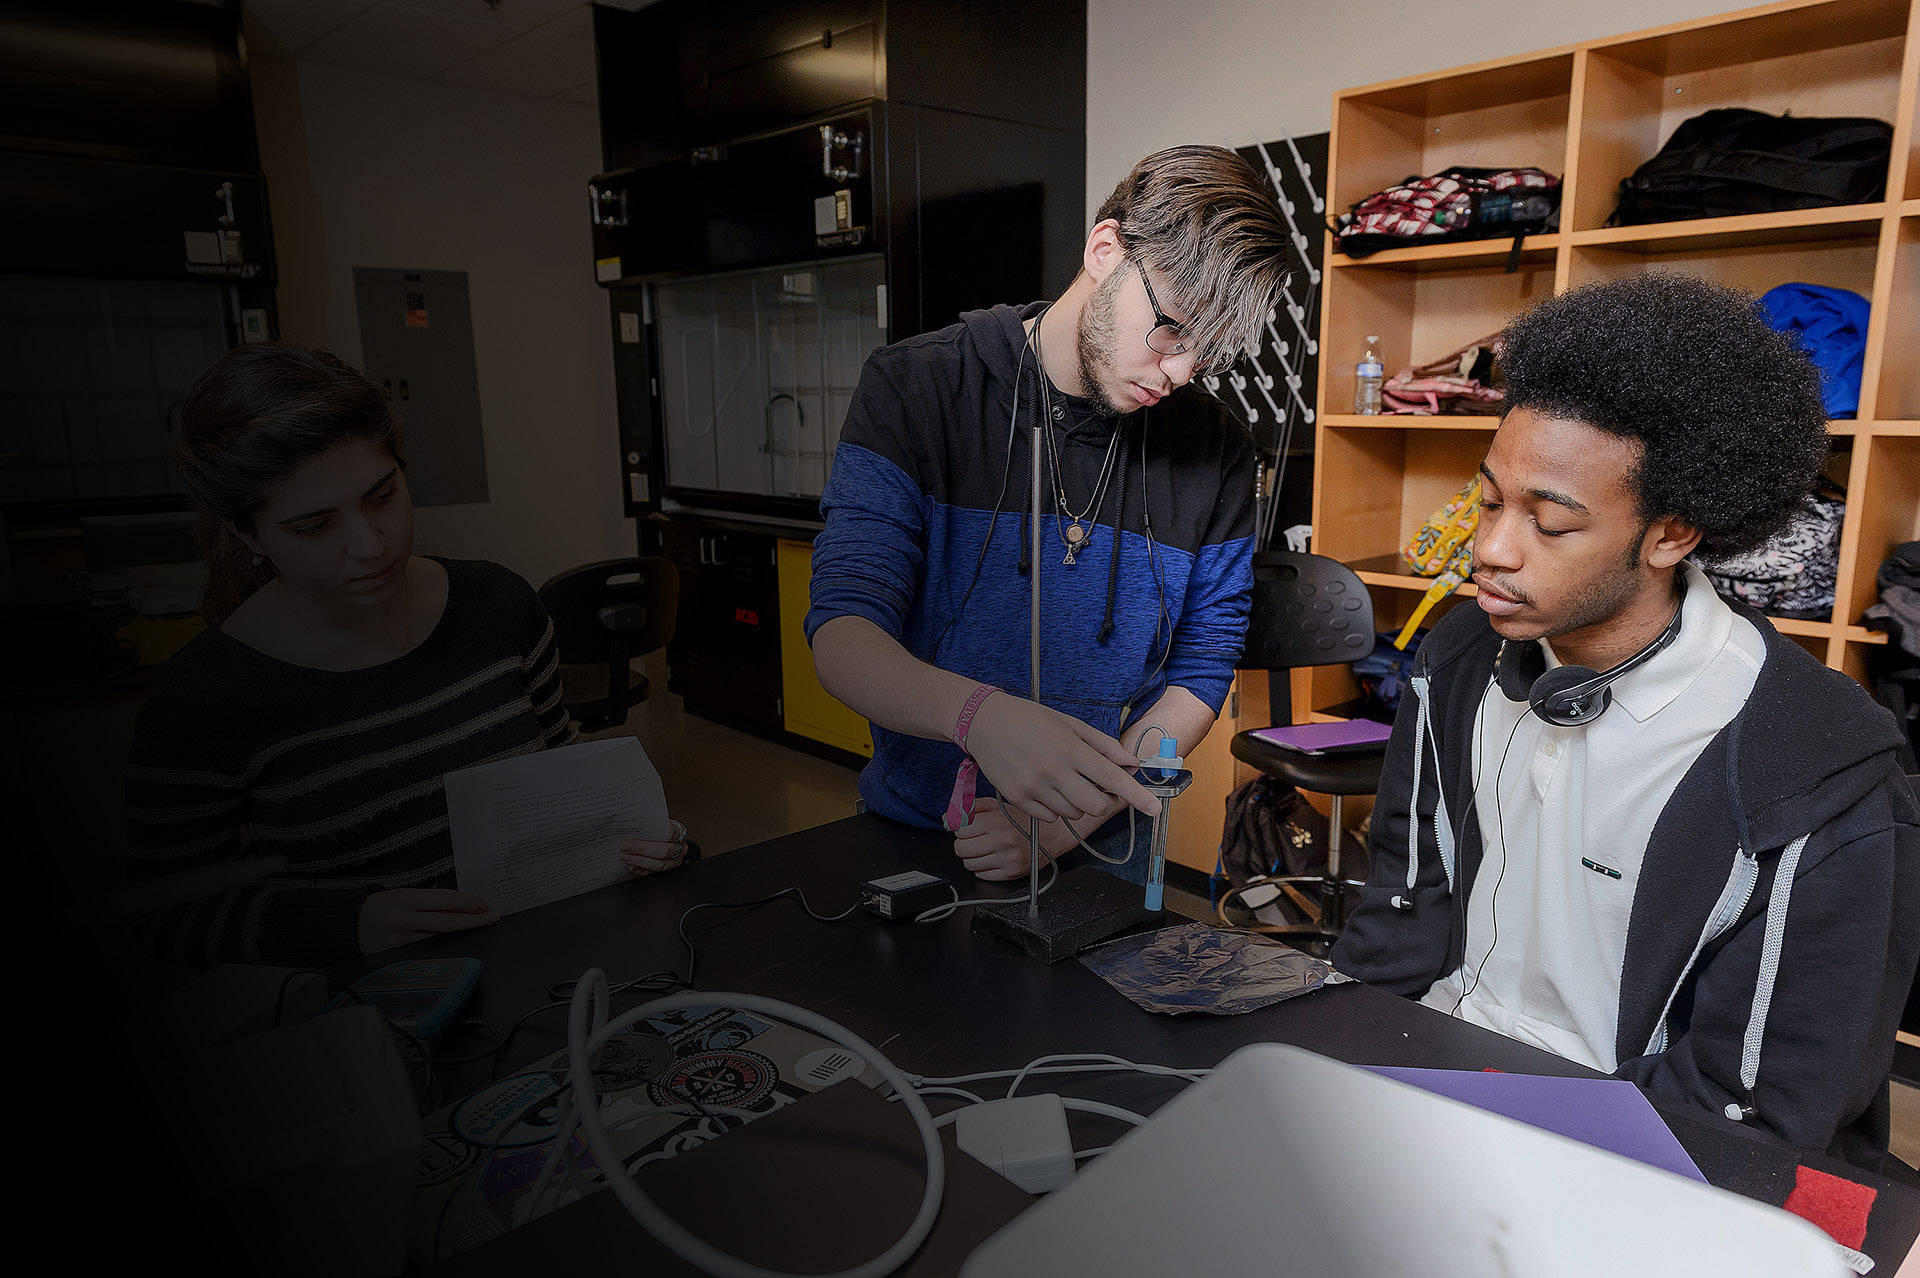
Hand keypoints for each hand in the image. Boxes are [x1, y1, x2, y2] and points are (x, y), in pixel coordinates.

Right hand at [358, 888, 498, 954]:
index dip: (469, 903)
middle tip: (492, 916)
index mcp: (406, 899)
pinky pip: (427, 947)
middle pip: (449, 921)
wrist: (350, 924)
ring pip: (441, 936)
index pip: (446, 901)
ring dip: (463, 930)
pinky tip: (456, 939)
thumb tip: (458, 905)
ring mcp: (402, 939)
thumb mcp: (401, 894)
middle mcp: (405, 919)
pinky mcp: (399, 954)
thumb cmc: (378, 906)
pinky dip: (443, 942)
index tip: (484, 904)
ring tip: (480, 924)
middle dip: (475, 919)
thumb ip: (427, 901)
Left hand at [622, 820, 689, 875]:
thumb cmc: (655, 829)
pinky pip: (653, 873)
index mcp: (679, 831)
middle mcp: (679, 847)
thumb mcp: (654, 821)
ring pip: (660, 865)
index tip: (635, 836)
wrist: (657, 836)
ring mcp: (674, 860)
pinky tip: (631, 865)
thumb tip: (628, 819)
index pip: (671, 833)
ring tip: (626, 857)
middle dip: (642, 849)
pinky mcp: (665, 871)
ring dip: (640, 861)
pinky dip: (641, 870)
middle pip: (665, 851)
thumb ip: (646, 823)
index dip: (653, 835)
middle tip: (626, 847)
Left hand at [952, 797, 1081, 880]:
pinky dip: (985, 868)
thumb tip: (946, 818)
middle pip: (960, 849)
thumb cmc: (1023, 819)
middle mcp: (1002, 840)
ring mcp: (1007, 858)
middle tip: (978, 839)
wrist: (1052, 833)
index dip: (962, 829)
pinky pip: (982, 875)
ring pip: (969, 864)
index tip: (970, 828)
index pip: (959, 830)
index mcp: (996, 821)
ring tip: (987, 848)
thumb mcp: (997, 805)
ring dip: (974, 857)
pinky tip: (995, 858)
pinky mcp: (1012, 873)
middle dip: (966, 844)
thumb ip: (970, 808)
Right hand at [963, 693, 1158, 828]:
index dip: (1136, 795)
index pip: (1111, 778)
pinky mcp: (1018, 799)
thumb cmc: (1030, 719)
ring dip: (1078, 802)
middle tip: (1100, 788)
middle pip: (1095, 805)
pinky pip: (1049, 817)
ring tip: (1064, 780)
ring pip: (1073, 813)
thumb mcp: (1071, 724)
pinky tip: (1045, 786)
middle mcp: (1053, 771)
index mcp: (1070, 748)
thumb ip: (1104, 746)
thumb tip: (1131, 763)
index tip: (1154, 808)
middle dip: (1104, 801)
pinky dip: (1055, 807)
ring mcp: (1034, 787)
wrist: (984, 723)